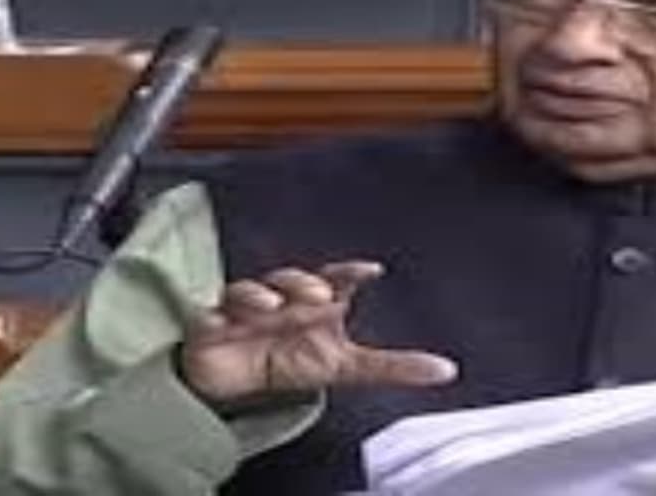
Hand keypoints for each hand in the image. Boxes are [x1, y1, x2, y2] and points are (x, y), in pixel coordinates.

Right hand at [179, 260, 456, 404]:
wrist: (239, 383)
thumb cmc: (295, 360)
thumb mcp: (347, 367)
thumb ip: (394, 367)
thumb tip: (447, 371)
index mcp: (318, 302)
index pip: (337, 279)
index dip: (352, 272)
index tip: (371, 271)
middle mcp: (283, 298)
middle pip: (293, 280)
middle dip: (304, 283)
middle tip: (319, 295)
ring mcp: (245, 308)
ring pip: (250, 290)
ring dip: (260, 293)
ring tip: (272, 305)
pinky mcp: (210, 324)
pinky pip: (208, 315)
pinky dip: (215, 316)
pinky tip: (223, 321)